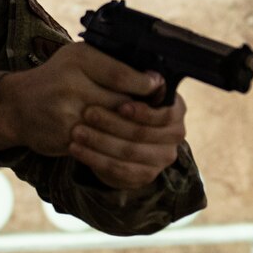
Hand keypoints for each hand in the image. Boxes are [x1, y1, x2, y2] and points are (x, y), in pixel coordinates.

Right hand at [0, 44, 184, 189]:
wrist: (17, 106)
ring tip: (146, 129)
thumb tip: (153, 78)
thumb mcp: (79, 59)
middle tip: (161, 114)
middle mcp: (70, 84)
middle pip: (122, 102)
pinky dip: (114, 144)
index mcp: (78, 59)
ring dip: (132, 130)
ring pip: (114, 126)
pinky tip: (124, 142)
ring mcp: (66, 112)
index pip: (120, 73)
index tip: (159, 87)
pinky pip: (100, 143)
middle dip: (142, 110)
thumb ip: (111, 65)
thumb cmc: (56, 79)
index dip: (144, 84)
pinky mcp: (65, 136)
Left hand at [69, 91, 188, 189]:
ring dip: (99, 142)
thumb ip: (135, 81)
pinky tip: (76, 149)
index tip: (120, 106)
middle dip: (112, 124)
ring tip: (76, 132)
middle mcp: (174, 136)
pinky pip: (118, 170)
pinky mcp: (144, 175)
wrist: (116, 127)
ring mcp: (160, 159)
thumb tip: (149, 77)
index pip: (165, 115)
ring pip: (128, 153)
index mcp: (176, 110)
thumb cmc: (122, 98)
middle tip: (87, 113)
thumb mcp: (129, 85)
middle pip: (142, 134)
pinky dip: (94, 159)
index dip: (143, 112)